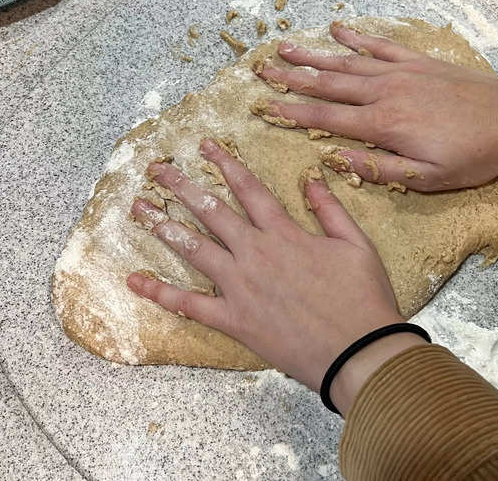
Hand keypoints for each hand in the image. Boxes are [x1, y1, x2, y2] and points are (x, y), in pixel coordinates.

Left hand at [127, 139, 426, 413]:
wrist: (357, 351)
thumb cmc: (363, 298)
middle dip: (182, 186)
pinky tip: (135, 279)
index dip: (226, 164)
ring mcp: (240, 287)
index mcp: (284, 234)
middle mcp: (255, 253)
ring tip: (138, 208)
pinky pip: (190, 305)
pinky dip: (161, 292)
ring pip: (194, 248)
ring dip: (164, 226)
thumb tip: (312, 177)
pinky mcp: (233, 320)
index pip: (249, 190)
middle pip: (212, 211)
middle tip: (157, 169)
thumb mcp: (356, 244)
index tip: (205, 146)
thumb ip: (330, 209)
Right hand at [254, 21, 497, 190]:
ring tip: (285, 47)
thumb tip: (336, 160)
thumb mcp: (427, 177)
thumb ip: (379, 169)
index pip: (326, 119)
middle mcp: (385, 93)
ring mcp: (401, 73)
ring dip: (314, 56)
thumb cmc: (473, 156)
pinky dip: (357, 38)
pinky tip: (338, 31)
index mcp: (383, 126)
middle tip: (262, 69)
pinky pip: (380, 46)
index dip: (292, 113)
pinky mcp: (418, 62)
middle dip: (292, 78)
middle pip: (328, 85)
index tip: (265, 106)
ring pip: (348, 63)